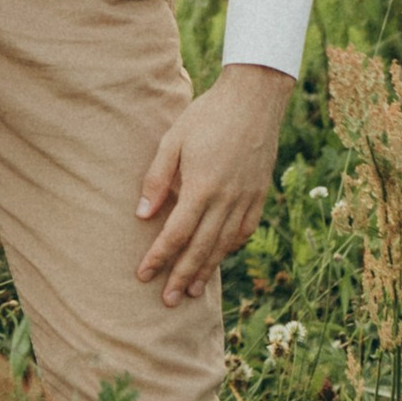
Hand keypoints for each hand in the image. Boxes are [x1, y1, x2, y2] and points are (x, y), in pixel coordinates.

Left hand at [135, 65, 292, 305]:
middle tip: (168, 301)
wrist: (254, 99)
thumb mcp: (173, 140)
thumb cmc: (207, 115)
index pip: (175, 234)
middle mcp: (226, 200)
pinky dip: (229, 248)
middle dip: (182, 277)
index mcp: (201, 187)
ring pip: (224, 245)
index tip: (143, 275)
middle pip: (201, 248)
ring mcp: (246, 199)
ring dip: (207, 270)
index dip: (158, 258)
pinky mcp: (259, 194)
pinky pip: (244, 231)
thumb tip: (142, 216)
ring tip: (193, 291)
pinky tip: (219, 258)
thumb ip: (157, 179)